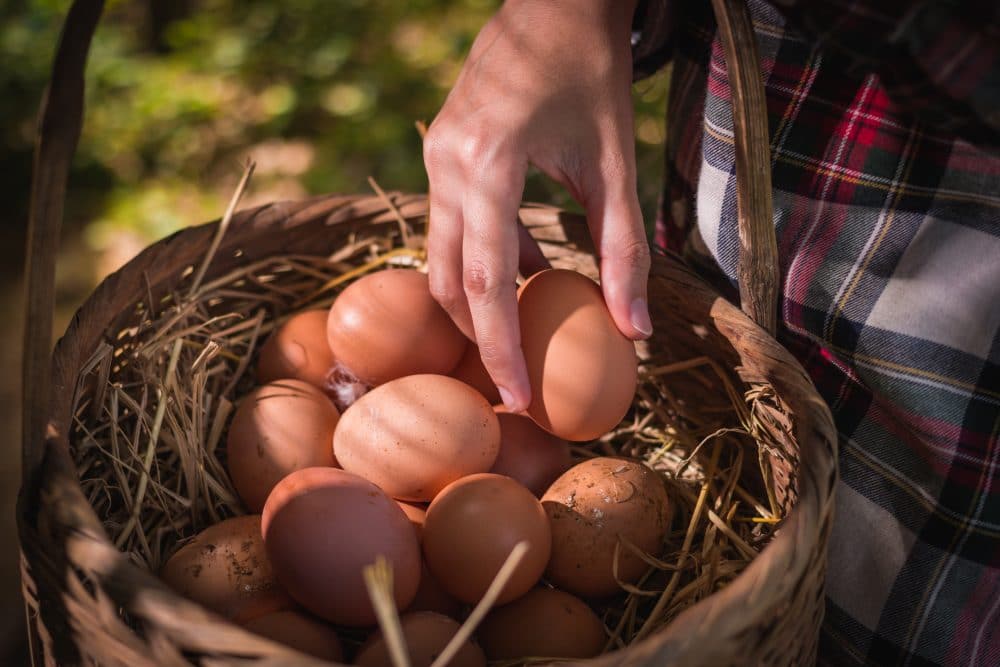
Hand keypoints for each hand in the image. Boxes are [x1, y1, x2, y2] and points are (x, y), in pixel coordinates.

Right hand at [424, 0, 651, 411]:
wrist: (556, 3)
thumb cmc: (593, 74)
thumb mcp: (616, 164)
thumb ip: (625, 250)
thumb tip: (634, 333)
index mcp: (487, 164)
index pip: (486, 281)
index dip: (499, 348)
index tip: (516, 400)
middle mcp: (445, 163)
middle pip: (449, 279)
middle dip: (478, 338)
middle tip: (514, 383)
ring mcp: (433, 155)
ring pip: (442, 256)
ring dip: (477, 300)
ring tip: (521, 332)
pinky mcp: (438, 152)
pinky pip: (451, 225)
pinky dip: (482, 258)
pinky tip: (525, 268)